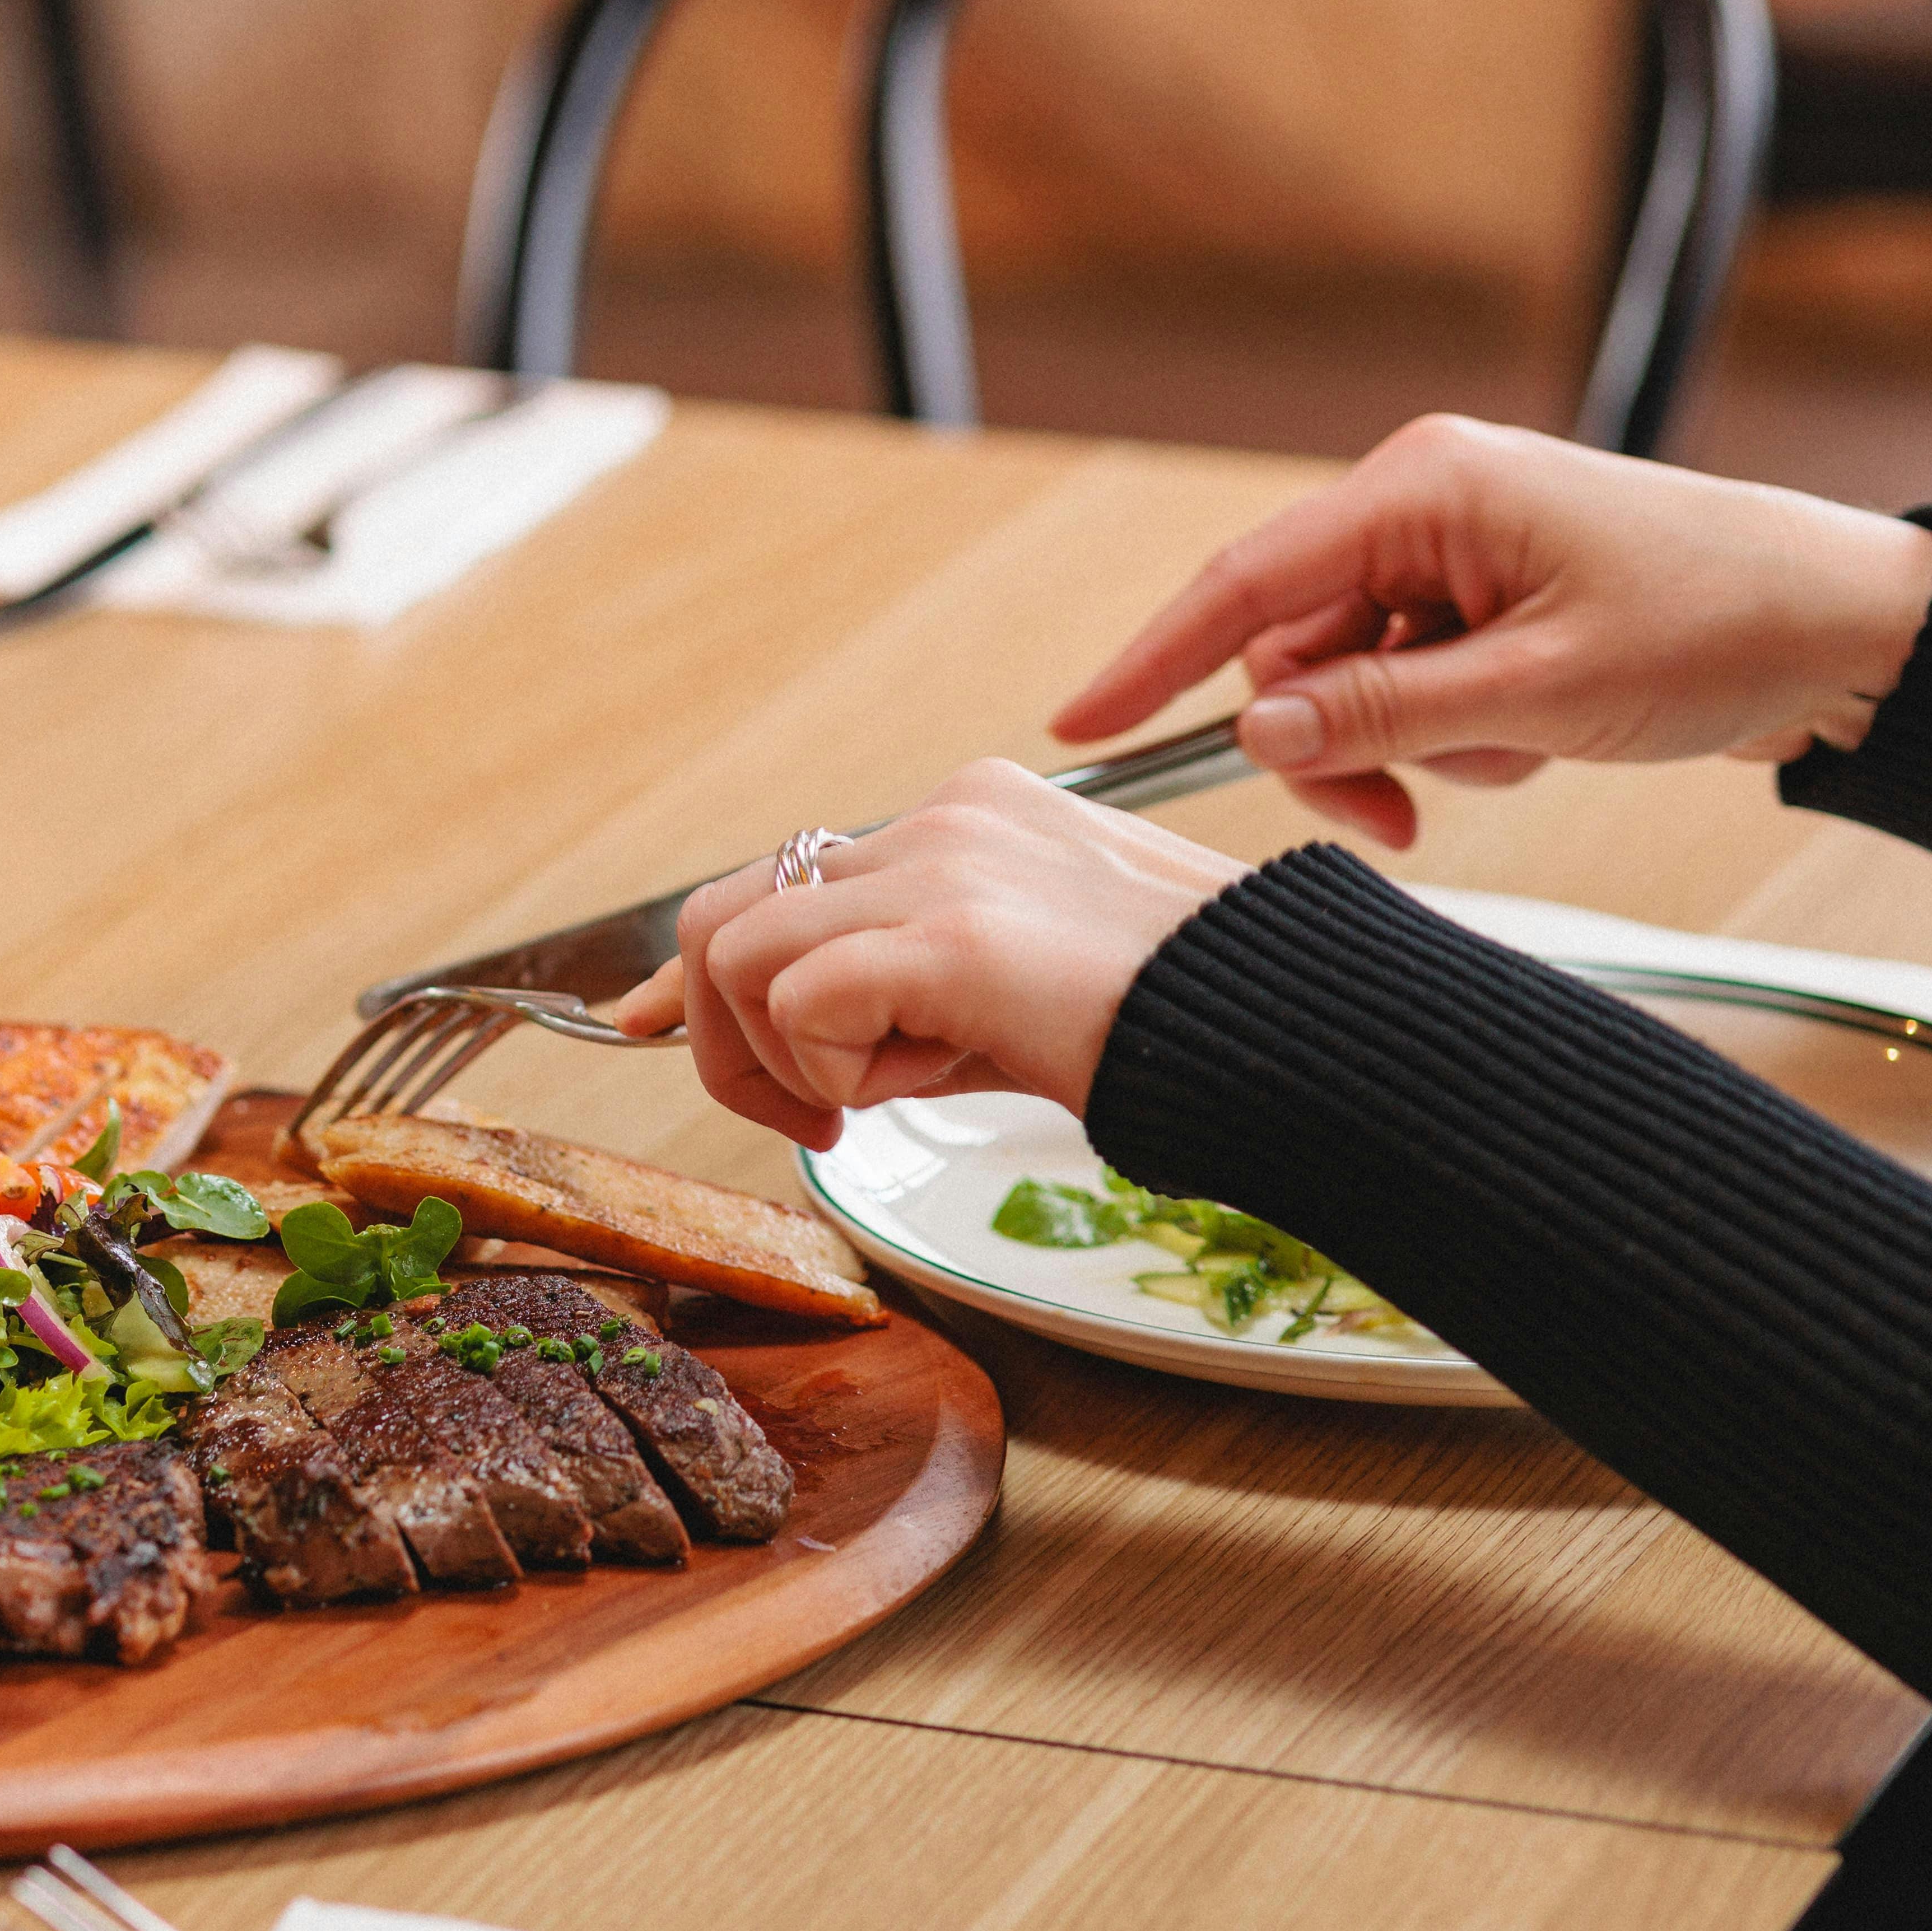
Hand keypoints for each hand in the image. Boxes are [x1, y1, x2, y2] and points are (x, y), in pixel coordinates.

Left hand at [615, 763, 1247, 1149]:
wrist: (1292, 1035)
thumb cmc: (1173, 1026)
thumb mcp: (1007, 996)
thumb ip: (900, 995)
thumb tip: (787, 1036)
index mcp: (965, 818)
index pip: (778, 878)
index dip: (689, 970)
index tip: (640, 1023)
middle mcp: (943, 819)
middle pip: (724, 912)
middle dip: (716, 1032)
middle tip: (803, 1112)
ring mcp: (946, 868)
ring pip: (738, 952)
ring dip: (777, 1059)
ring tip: (883, 1092)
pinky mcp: (954, 937)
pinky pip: (801, 1001)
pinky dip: (829, 1070)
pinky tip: (922, 1081)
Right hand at [1057, 415, 1931, 846]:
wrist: (1849, 627)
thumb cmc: (1723, 623)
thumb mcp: (1538, 690)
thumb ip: (1380, 713)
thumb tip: (1255, 729)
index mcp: (1425, 487)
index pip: (1246, 583)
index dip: (1153, 661)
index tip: (1080, 724)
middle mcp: (1422, 501)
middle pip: (1291, 645)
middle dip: (1331, 741)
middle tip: (1401, 817)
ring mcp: (1450, 547)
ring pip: (1344, 678)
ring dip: (1406, 743)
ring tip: (1509, 753)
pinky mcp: (1479, 592)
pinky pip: (1403, 679)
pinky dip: (1450, 730)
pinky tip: (1531, 730)